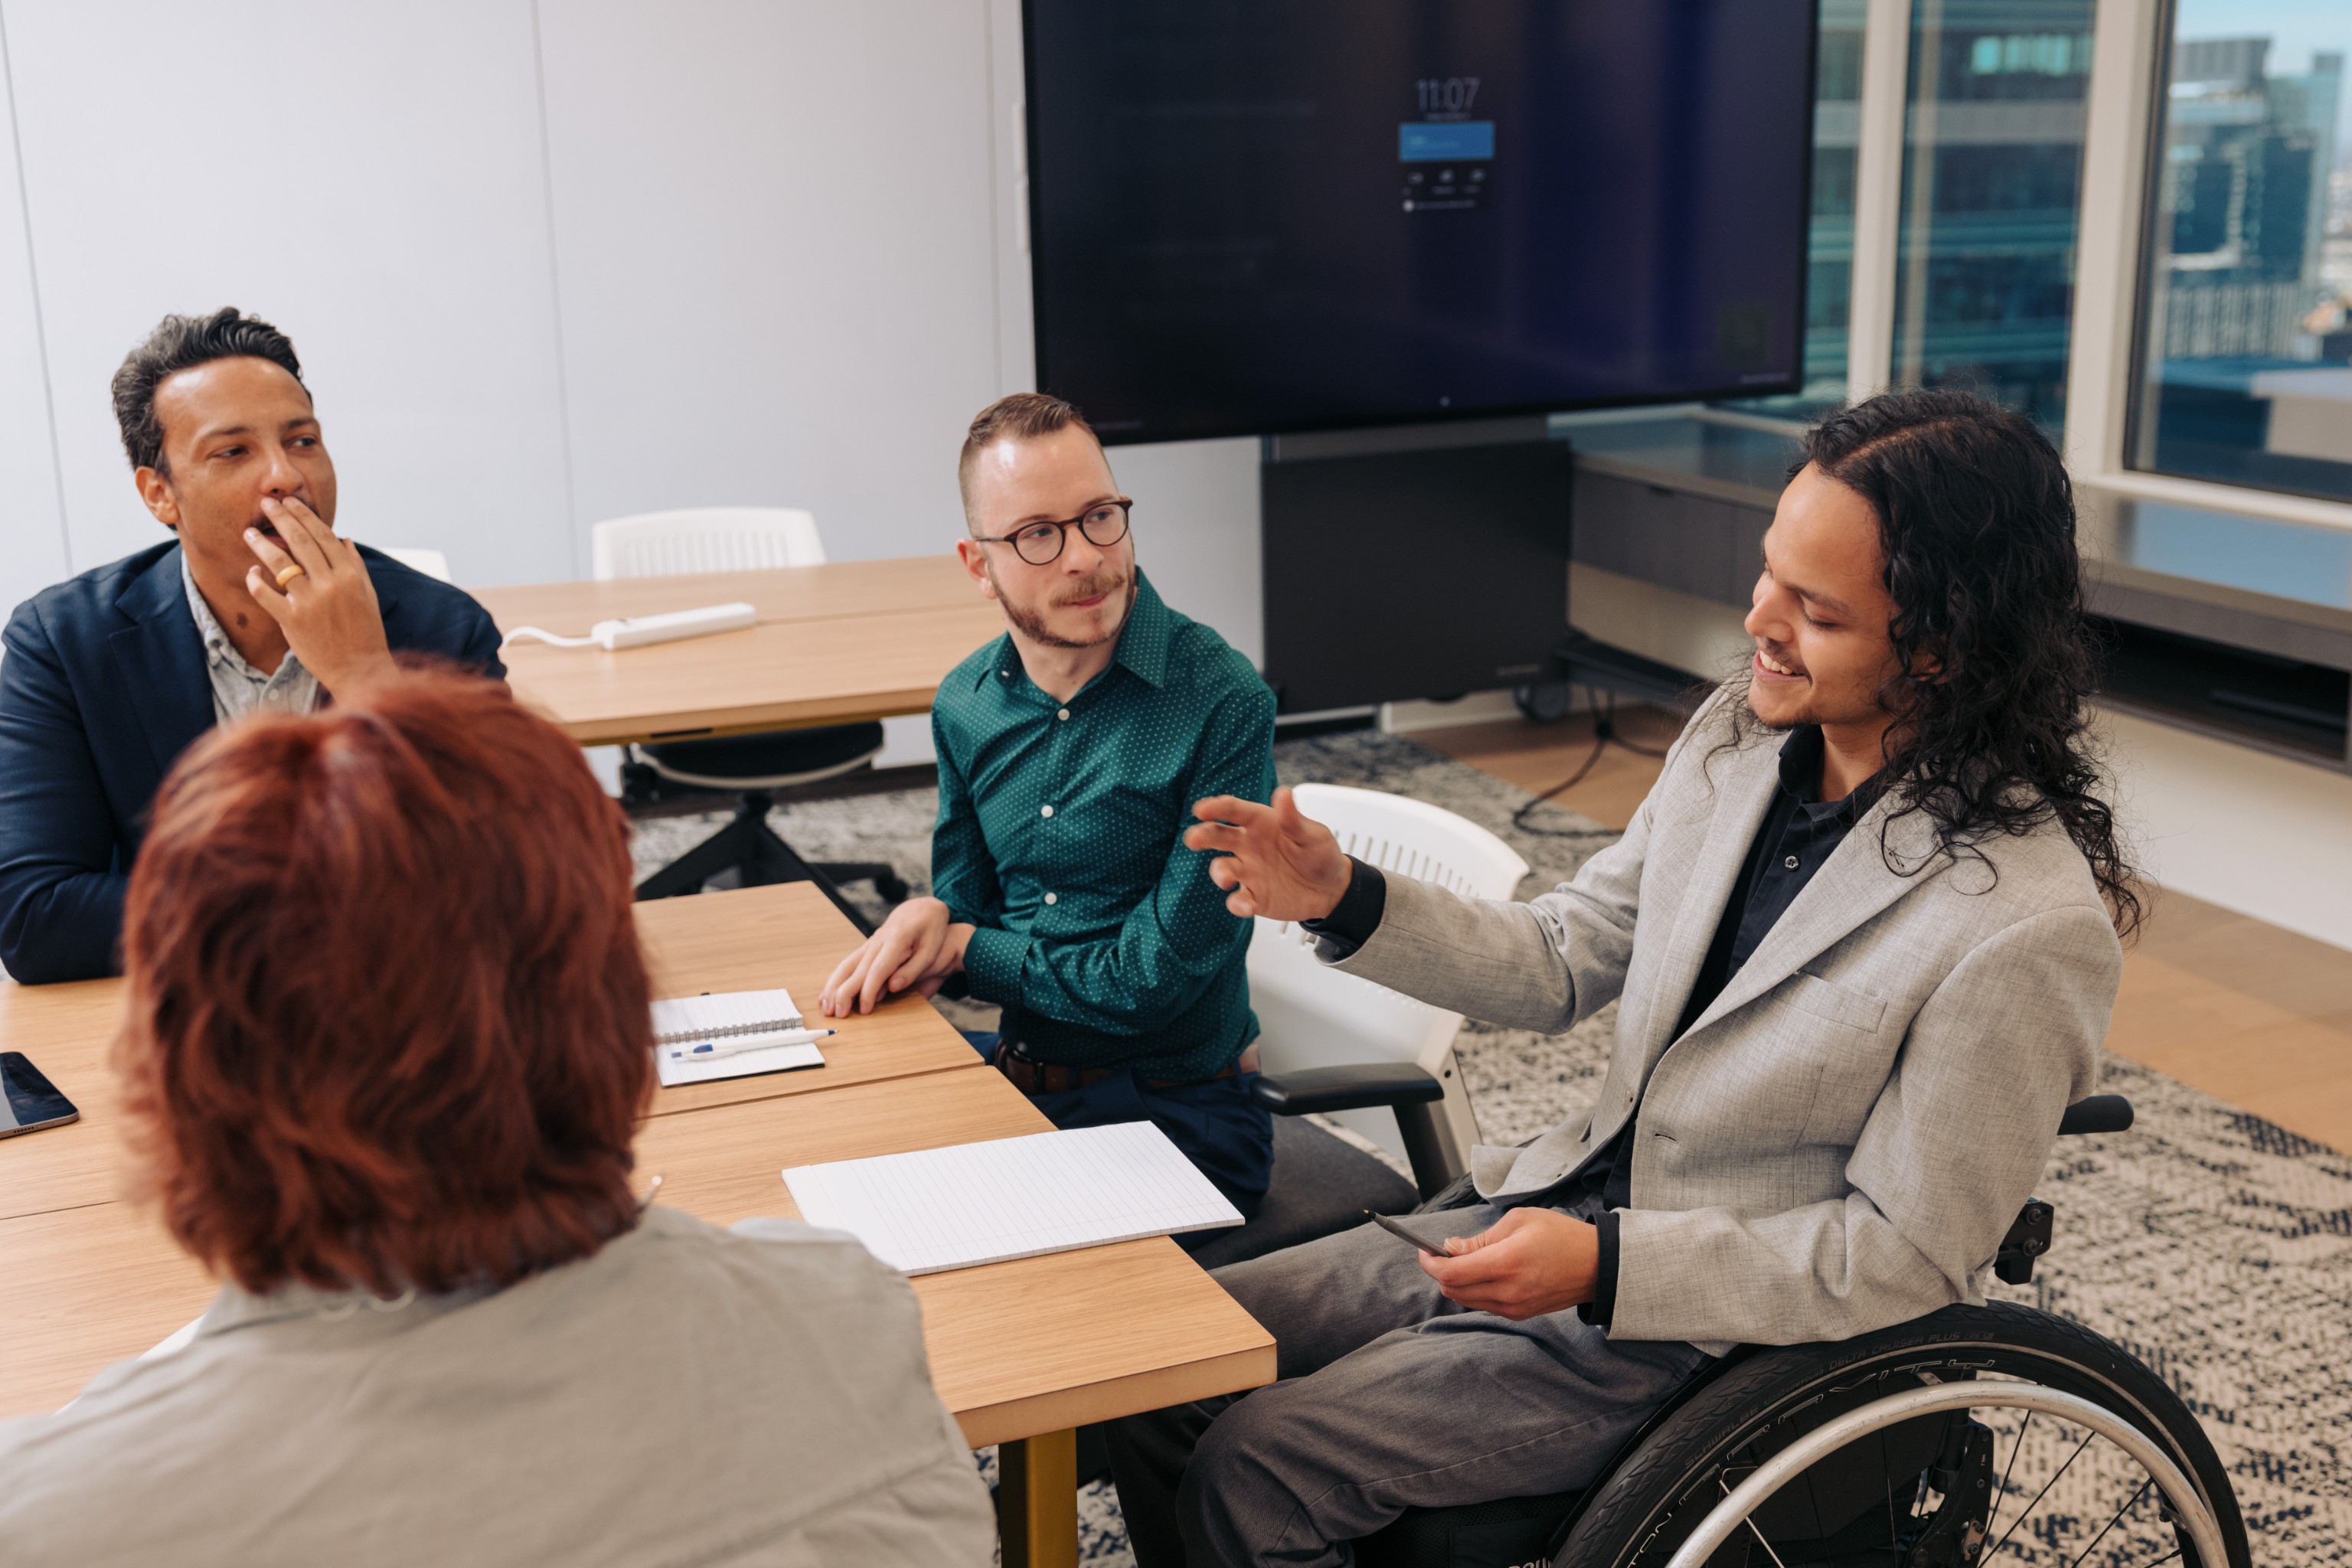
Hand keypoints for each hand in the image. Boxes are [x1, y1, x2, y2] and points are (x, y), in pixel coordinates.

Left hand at [241, 496, 396, 695]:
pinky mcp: (292, 621)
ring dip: (261, 545)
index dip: (304, 515)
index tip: (289, 501)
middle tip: (265, 503)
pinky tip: (251, 571)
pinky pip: (266, 594)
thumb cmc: (365, 632)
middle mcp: (330, 585)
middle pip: (300, 542)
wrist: (359, 670)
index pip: (323, 536)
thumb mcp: (368, 596)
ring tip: (249, 533)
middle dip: (280, 518)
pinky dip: (255, 580)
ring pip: (280, 564)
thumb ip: (356, 566)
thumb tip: (344, 539)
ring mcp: (310, 602)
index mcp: (350, 576)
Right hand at [818, 897, 972, 1015]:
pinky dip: (835, 980)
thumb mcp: (931, 950)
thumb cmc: (930, 930)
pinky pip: (847, 964)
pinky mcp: (867, 948)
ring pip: (846, 965)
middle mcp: (878, 942)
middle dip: (844, 993)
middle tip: (839, 1015)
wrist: (921, 910)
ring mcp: (870, 944)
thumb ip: (913, 969)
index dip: (869, 990)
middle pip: (856, 969)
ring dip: (833, 987)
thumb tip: (893, 986)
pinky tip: (826, 994)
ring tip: (826, 1007)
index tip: (864, 1009)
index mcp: (896, 940)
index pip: (878, 969)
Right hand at [1182, 786, 1351, 920]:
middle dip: (1202, 835)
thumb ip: (1294, 819)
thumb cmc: (1320, 854)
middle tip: (1193, 839)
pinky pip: (1238, 900)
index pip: (1234, 811)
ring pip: (1222, 869)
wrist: (1331, 890)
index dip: (1217, 807)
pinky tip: (1246, 905)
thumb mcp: (1314, 835)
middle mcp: (1249, 845)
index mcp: (1261, 823)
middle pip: (1218, 836)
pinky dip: (1238, 904)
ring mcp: (1248, 871)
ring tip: (1226, 879)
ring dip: (1219, 872)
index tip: (1201, 809)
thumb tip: (1283, 793)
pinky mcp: (1253, 896)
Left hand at [1418, 1208, 1598, 1319]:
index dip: (1430, 1262)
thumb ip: (1481, 1238)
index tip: (1424, 1250)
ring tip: (1468, 1260)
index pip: (1451, 1273)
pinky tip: (1485, 1272)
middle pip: (1452, 1290)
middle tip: (1444, 1252)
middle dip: (1440, 1271)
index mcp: (1506, 1263)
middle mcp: (1508, 1291)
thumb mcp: (1519, 1221)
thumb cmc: (1560, 1235)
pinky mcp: (1520, 1315)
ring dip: (1457, 1282)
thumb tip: (1450, 1248)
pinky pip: (1483, 1305)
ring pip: (1465, 1300)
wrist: (1596, 1266)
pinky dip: (1474, 1290)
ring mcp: (1514, 1307)